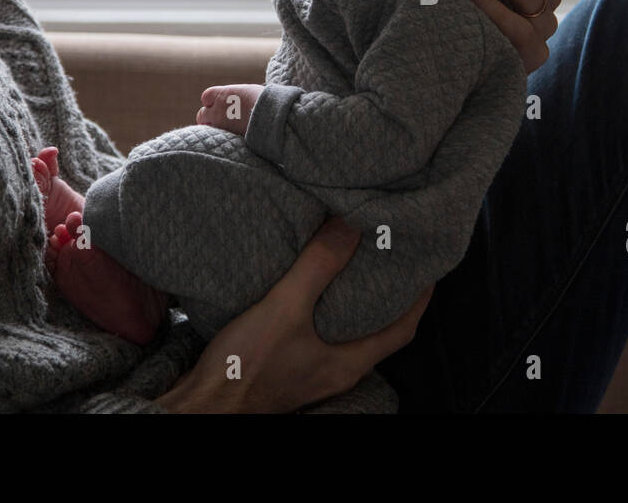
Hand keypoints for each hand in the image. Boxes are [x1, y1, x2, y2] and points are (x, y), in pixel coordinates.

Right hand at [154, 218, 433, 412]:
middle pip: (377, 332)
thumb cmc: (245, 367)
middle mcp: (335, 371)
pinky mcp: (287, 368)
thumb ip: (319, 266)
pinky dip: (324, 311)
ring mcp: (310, 372)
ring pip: (347, 334)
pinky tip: (309, 290)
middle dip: (388, 298)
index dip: (419, 299)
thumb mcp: (285, 307)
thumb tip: (352, 223)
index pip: (402, 330)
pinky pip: (319, 336)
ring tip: (353, 267)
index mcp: (347, 363)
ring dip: (353, 303)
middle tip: (391, 261)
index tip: (427, 269)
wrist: (200, 404)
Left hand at [197, 83, 263, 134]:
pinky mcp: (226, 138)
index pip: (206, 97)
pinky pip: (217, 139)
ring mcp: (220, 125)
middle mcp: (217, 109)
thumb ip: (236, 95)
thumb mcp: (248, 91)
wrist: (271, 115)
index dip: (210, 101)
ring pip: (207, 129)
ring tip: (225, 131)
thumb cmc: (264, 100)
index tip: (217, 104)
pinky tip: (230, 139)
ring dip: (213, 129)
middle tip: (217, 121)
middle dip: (208, 117)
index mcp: (223, 94)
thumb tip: (236, 98)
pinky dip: (221, 139)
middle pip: (202, 114)